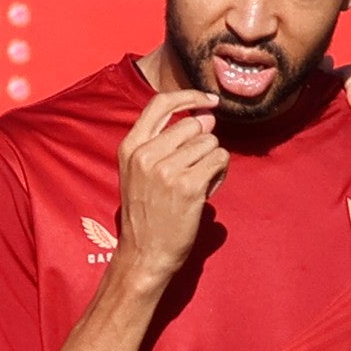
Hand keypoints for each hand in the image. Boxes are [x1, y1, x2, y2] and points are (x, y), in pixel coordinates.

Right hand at [115, 90, 228, 282]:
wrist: (144, 254)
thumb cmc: (146, 213)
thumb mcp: (140, 171)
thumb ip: (168, 141)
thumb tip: (207, 116)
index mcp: (130, 147)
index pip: (160, 103)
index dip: (189, 96)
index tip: (208, 100)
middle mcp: (146, 154)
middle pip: (194, 124)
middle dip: (203, 143)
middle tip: (194, 170)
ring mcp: (166, 169)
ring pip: (210, 142)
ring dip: (212, 161)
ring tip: (197, 184)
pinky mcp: (189, 185)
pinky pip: (220, 160)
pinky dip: (220, 174)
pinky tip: (206, 192)